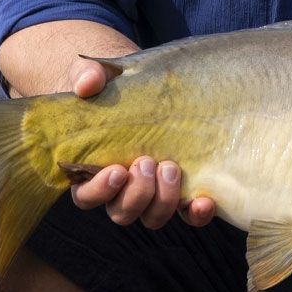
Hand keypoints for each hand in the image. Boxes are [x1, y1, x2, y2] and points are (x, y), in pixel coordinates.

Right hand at [63, 56, 215, 229]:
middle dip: (137, 193)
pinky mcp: (178, 190)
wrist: (142, 86)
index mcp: (90, 170)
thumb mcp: (97, 75)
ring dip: (162, 200)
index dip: (99, 190)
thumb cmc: (111, 84)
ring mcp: (150, 193)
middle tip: (148, 161)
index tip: (117, 170)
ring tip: (171, 167)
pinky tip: (204, 200)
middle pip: (121, 212)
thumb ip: (86, 76)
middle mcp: (119, 190)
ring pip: (152, 217)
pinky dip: (194, 213)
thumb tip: (86, 84)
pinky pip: (185, 214)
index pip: (86, 196)